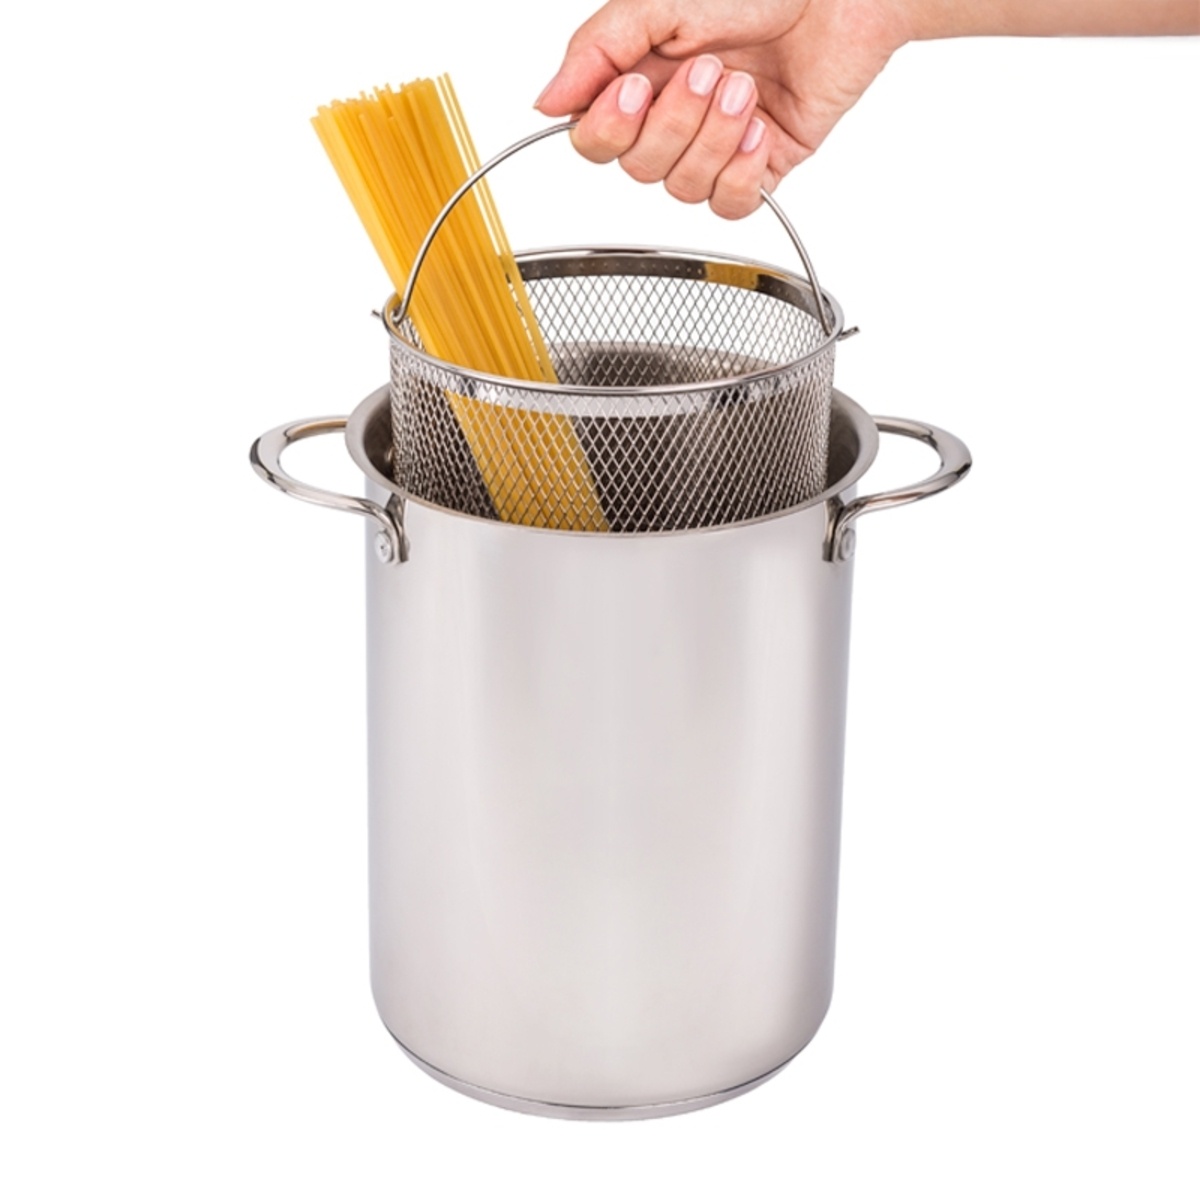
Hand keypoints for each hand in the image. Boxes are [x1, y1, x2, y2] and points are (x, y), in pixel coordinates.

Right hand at [534, 0, 912, 216]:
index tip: (636, 85)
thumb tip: (545, 104)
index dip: (609, 128)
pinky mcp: (759, 168)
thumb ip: (597, 51)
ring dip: (714, 138)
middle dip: (674, 123)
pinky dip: (743, 171)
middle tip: (710, 70)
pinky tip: (760, 128)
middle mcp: (672, 120)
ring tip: (744, 88)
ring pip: (683, 189)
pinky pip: (730, 205)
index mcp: (639, 81)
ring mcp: (715, 148)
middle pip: (638, 170)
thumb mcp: (660, 3)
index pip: (592, 142)